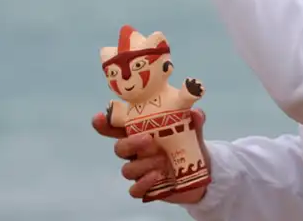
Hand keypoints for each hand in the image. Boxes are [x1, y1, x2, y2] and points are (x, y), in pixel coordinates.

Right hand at [91, 108, 209, 204]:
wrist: (202, 170)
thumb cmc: (188, 144)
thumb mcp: (193, 130)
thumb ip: (194, 121)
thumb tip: (196, 112)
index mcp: (141, 133)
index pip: (118, 128)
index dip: (106, 123)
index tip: (100, 117)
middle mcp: (136, 152)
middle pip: (119, 148)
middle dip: (130, 143)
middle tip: (147, 139)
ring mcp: (139, 171)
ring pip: (127, 169)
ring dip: (143, 164)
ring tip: (162, 160)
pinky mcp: (146, 188)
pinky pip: (135, 190)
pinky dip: (143, 184)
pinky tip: (156, 177)